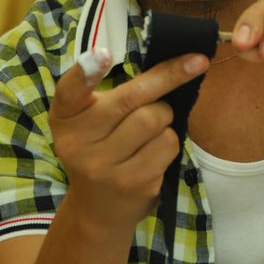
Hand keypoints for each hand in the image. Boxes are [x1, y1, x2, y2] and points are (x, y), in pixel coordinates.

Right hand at [49, 49, 208, 234]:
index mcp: (66, 117)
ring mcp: (104, 166)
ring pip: (155, 119)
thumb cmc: (100, 147)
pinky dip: (169, 139)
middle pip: (131, 98)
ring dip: (165, 115)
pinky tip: (154, 151)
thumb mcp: (91, 121)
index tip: (104, 53)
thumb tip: (170, 64)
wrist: (97, 209)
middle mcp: (78, 142)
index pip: (70, 90)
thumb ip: (114, 95)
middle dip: (170, 75)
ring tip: (152, 126)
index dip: (87, 71)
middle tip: (197, 61)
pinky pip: (167, 144)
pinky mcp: (132, 183)